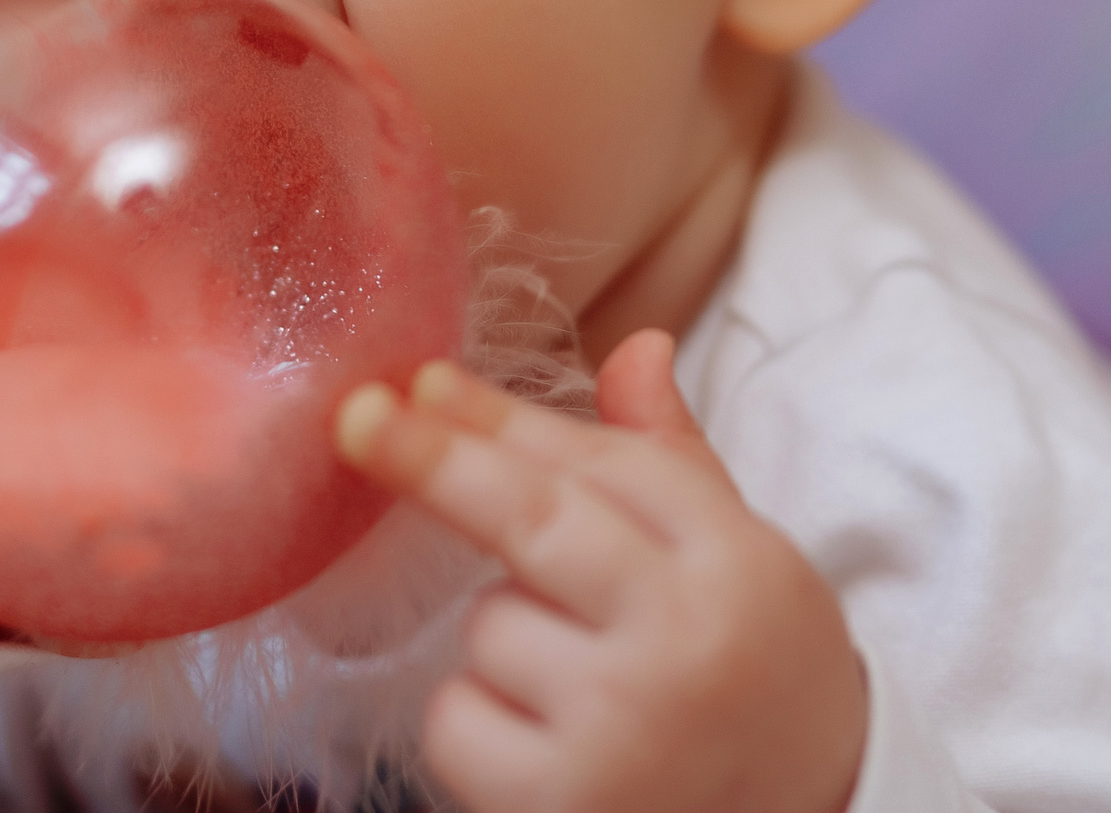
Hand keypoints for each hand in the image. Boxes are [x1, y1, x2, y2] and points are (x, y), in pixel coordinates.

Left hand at [335, 331, 867, 812]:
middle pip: (534, 522)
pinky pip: (456, 720)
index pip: (602, 466)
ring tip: (581, 687)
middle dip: (438, 462)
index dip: (502, 417)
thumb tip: (634, 343)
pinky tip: (546, 748)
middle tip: (358, 416)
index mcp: (735, 564)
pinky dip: (474, 725)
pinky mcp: (564, 804)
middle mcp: (684, 642)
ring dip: (502, 639)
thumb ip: (673, 460)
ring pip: (487, 628)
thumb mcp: (741, 564)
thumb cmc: (753, 679)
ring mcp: (622, 729)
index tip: (419, 378)